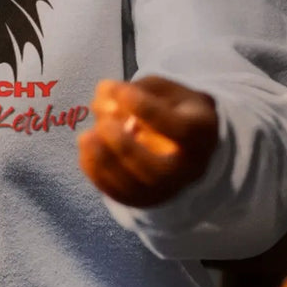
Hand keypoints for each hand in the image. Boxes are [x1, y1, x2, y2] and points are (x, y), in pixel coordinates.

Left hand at [77, 76, 217, 206]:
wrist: (181, 139)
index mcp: (201, 133)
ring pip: (135, 187)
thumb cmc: (170, 107)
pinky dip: (96, 172)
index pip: (177, 128)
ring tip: (87, 135)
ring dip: (104, 161)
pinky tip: (86, 147)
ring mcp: (167, 189)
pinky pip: (118, 193)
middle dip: (124, 147)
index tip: (117, 89)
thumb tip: (103, 103)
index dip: (144, 108)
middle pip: (157, 170)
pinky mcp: (144, 198)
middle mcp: (190, 168)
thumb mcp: (160, 88)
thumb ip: (134, 90)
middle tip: (103, 123)